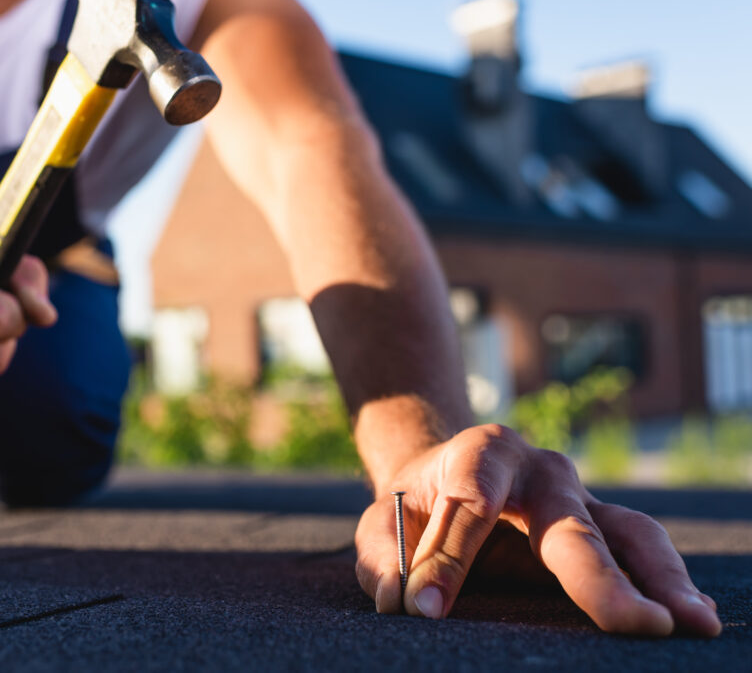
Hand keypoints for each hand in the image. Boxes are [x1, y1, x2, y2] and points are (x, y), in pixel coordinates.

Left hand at [354, 424, 721, 636]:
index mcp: (480, 453)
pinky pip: (640, 548)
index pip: (470, 504)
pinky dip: (667, 579)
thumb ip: (388, 562)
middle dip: (596, 573)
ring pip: (626, 531)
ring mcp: (580, 496)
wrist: (445, 475)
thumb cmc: (414, 505)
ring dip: (659, 577)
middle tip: (631, 621)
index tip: (426, 610)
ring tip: (688, 622)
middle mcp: (540, 469)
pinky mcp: (601, 524)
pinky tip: (692, 613)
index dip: (447, 558)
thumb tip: (408, 607)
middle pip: (567, 521)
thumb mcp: (383, 526)